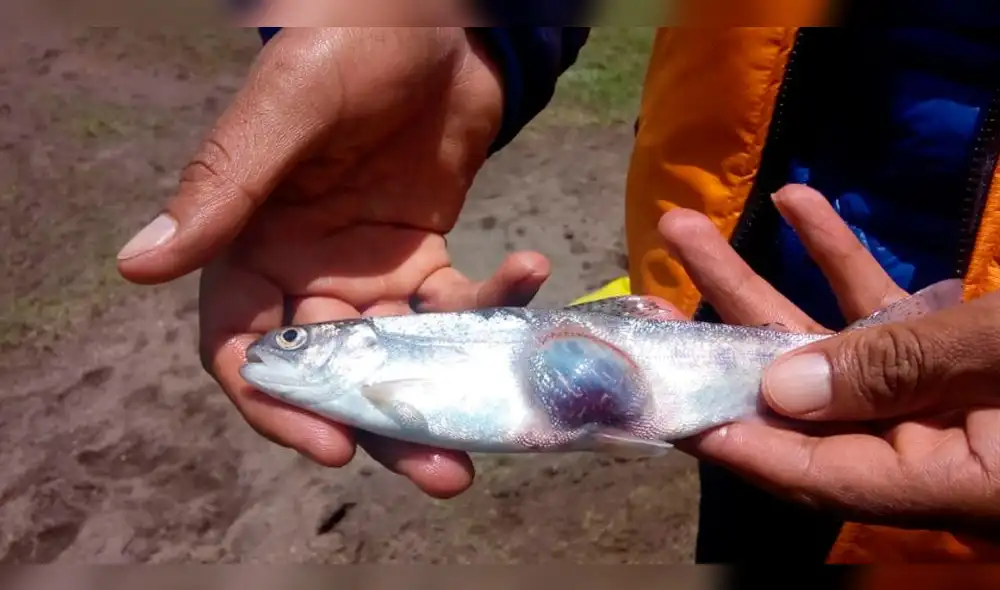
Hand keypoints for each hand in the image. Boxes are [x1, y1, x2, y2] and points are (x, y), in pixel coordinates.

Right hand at [115, 28, 549, 497]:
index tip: (332, 444)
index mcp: (252, 242)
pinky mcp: (425, 256)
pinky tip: (529, 270)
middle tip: (444, 473)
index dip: (280, 404)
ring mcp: (369, 270)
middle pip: (334, 374)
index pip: (246, 348)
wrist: (438, 17)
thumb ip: (226, 186)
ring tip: (499, 424)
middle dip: (385, 425)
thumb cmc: (351, 40)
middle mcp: (304, 272)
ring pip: (399, 357)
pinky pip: (457, 303)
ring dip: (445, 391)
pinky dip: (494, 303)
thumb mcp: (290, 108)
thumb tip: (137, 264)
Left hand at [661, 184, 999, 533]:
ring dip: (758, 280)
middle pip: (795, 397)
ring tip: (685, 226)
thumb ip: (898, 372)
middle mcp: (918, 446)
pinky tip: (798, 203)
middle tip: (646, 297)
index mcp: (930, 480)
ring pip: (827, 342)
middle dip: (718, 337)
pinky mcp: (952, 352)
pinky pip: (882, 310)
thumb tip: (781, 388)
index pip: (803, 471)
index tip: (657, 396)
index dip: (727, 435)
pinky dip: (838, 258)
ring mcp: (932, 397)